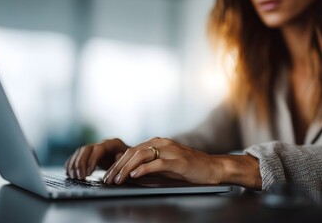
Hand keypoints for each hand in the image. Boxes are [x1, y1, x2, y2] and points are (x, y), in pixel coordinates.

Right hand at [65, 138, 128, 179]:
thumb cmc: (131, 163)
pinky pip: (77, 156)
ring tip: (75, 177)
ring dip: (74, 165)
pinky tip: (69, 173)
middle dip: (80, 163)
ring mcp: (95, 148)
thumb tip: (117, 158)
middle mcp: (102, 143)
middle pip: (85, 149)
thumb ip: (123, 160)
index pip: (98, 150)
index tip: (88, 173)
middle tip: (80, 177)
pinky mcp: (90, 154)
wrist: (130, 161)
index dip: (91, 161)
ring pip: (80, 152)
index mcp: (112, 143)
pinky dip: (71, 164)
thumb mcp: (130, 162)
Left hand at [102, 137, 262, 188]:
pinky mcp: (178, 160)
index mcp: (158, 143)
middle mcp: (163, 143)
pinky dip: (144, 169)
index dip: (118, 163)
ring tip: (118, 179)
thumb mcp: (166, 167)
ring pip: (142, 155)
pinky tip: (135, 175)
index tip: (109, 175)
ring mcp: (170, 150)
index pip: (132, 151)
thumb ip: (149, 166)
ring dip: (127, 168)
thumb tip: (129, 170)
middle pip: (134, 152)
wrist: (213, 168)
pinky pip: (157, 163)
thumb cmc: (189, 169)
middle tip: (109, 179)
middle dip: (118, 166)